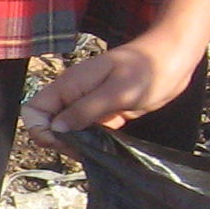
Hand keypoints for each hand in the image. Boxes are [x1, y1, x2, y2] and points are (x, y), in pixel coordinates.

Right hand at [22, 32, 201, 143]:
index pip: (35, 110)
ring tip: (95, 150)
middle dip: (58, 141)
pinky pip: (88, 131)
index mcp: (69, 85)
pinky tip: (104, 147)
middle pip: (48, 123)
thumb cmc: (148, 70)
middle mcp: (74, 95)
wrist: (174, 58)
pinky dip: (91, 142)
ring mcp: (89, 104)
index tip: (62, 141)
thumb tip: (57, 129)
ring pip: (68, 130)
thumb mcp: (116, 91)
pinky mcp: (105, 113)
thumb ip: (85, 110)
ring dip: (75, 144)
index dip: (40, 129)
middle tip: (82, 149)